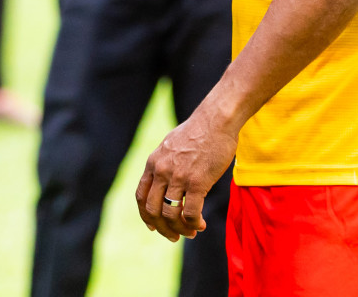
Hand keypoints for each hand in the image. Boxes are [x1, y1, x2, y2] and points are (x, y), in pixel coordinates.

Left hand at [135, 104, 238, 240]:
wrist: (216, 121)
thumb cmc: (198, 132)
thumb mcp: (171, 145)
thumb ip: (165, 163)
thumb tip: (166, 180)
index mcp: (153, 163)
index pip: (141, 196)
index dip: (145, 215)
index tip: (154, 226)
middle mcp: (161, 171)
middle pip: (152, 210)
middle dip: (162, 228)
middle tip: (174, 236)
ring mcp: (178, 177)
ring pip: (170, 215)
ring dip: (180, 229)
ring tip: (192, 232)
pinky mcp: (197, 182)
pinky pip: (190, 213)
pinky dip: (193, 224)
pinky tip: (201, 224)